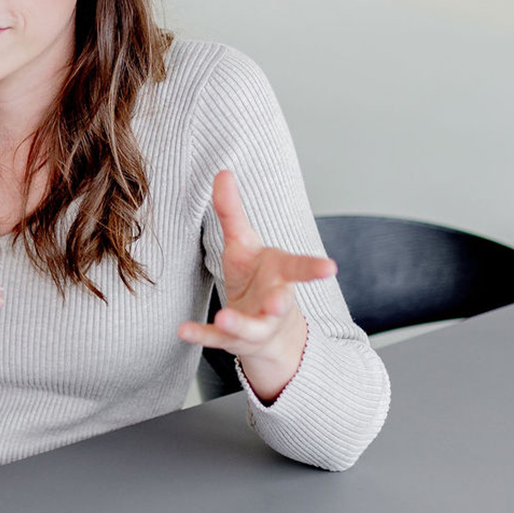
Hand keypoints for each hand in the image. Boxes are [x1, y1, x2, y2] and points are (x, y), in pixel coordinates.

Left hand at [177, 170, 336, 400]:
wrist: (266, 331)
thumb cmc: (256, 277)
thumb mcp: (243, 243)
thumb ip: (232, 211)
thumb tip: (222, 172)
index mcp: (281, 275)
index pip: (300, 269)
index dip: (314, 268)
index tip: (331, 268)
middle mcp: (273, 303)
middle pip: (280, 304)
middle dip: (279, 302)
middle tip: (278, 300)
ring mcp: (254, 324)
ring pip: (249, 327)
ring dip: (238, 323)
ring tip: (225, 317)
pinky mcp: (232, 340)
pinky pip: (216, 339)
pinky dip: (201, 334)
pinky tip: (182, 330)